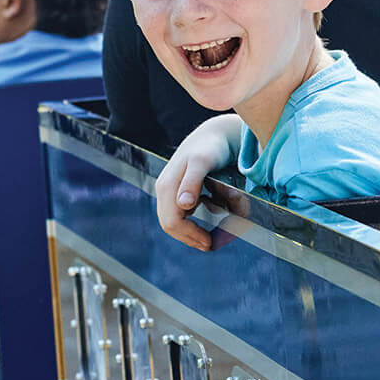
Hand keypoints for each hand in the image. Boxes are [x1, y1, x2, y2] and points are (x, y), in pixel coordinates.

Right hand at [153, 114, 241, 250]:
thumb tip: (183, 204)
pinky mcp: (177, 189)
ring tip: (209, 236)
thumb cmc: (211, 147)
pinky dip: (191, 221)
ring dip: (190, 231)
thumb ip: (192, 181)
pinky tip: (206, 217)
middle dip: (189, 237)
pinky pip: (180, 212)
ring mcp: (169, 189)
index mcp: (167, 186)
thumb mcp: (203, 162)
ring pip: (174, 220)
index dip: (189, 236)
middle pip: (170, 224)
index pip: (172, 222)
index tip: (209, 243)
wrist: (215, 135)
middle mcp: (164, 188)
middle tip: (210, 245)